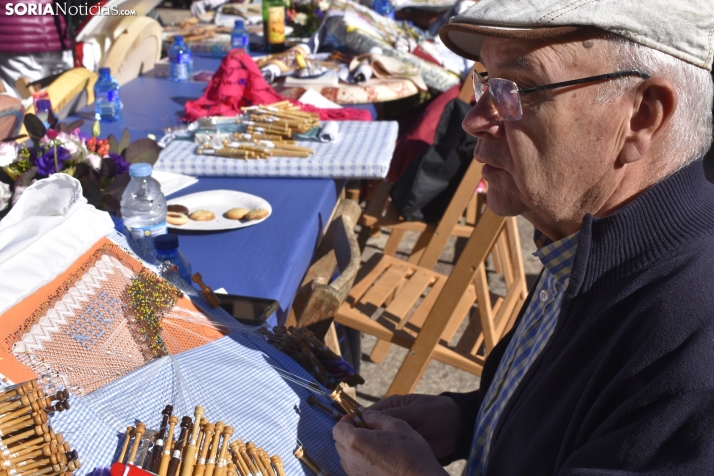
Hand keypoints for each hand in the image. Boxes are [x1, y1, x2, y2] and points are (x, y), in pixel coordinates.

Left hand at [333, 411, 447, 475]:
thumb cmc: (410, 452)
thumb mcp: (396, 425)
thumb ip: (376, 417)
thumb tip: (365, 416)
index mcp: (356, 441)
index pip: (338, 428)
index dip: (346, 420)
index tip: (357, 418)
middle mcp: (351, 459)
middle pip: (339, 442)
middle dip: (348, 433)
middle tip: (365, 429)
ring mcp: (355, 473)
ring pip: (345, 456)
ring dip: (352, 447)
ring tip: (371, 444)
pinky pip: (352, 468)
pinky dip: (358, 461)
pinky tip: (375, 458)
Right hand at [367, 394, 461, 459]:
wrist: (458, 428)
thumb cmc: (438, 411)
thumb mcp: (417, 409)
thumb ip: (396, 413)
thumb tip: (369, 416)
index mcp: (391, 406)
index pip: (368, 413)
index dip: (359, 422)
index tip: (353, 431)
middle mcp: (389, 422)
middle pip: (369, 431)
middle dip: (364, 438)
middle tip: (360, 448)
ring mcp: (395, 438)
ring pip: (377, 445)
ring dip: (373, 450)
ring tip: (369, 457)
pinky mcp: (402, 451)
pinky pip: (389, 455)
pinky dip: (384, 459)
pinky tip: (380, 464)